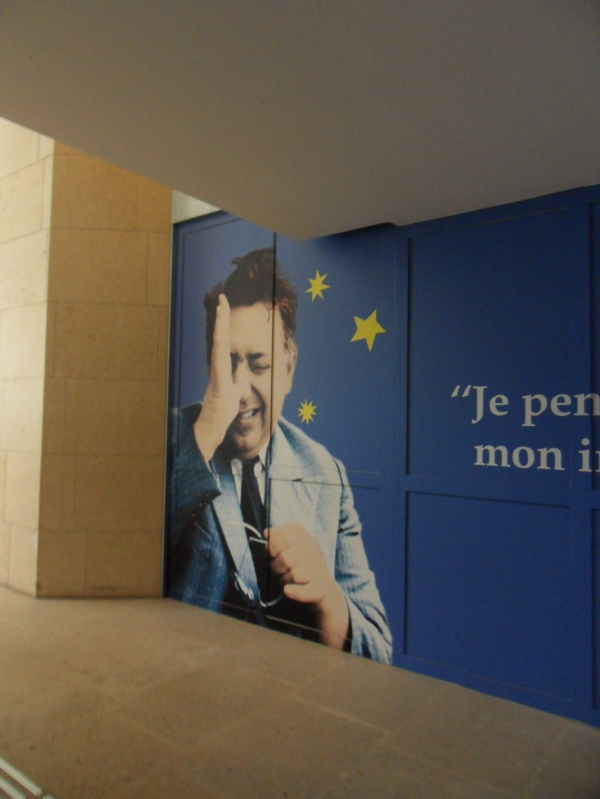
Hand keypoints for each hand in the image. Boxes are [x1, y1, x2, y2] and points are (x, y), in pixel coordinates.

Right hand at [194, 295, 241, 461]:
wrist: (213, 425)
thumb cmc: (223, 411)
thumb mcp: (236, 394)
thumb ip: (239, 386)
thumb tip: (242, 382)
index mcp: (222, 367)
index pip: (224, 341)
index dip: (225, 324)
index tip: (225, 307)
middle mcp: (218, 366)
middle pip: (220, 335)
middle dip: (221, 316)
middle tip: (222, 297)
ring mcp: (216, 372)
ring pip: (218, 342)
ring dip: (220, 324)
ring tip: (222, 305)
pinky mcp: (218, 380)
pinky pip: (219, 358)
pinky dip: (220, 344)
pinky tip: (221, 331)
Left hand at [267, 524, 349, 649]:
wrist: (324, 591)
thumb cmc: (301, 568)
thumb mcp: (289, 550)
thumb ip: (277, 541)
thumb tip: (267, 532)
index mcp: (305, 538)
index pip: (283, 535)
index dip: (273, 546)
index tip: (274, 553)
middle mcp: (314, 551)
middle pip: (285, 557)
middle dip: (277, 566)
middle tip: (280, 570)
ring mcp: (318, 570)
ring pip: (293, 574)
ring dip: (285, 580)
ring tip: (288, 580)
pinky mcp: (319, 589)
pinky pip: (304, 591)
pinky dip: (295, 592)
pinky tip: (288, 591)